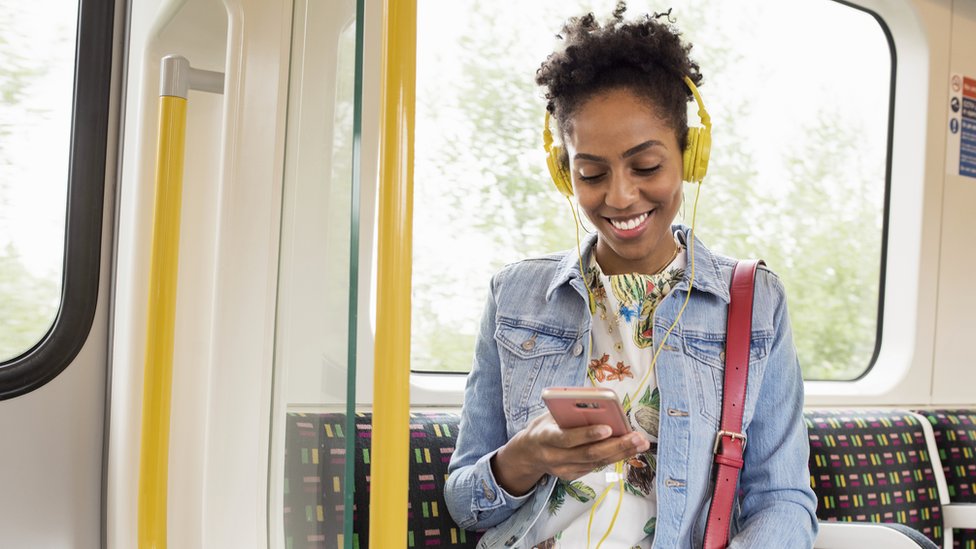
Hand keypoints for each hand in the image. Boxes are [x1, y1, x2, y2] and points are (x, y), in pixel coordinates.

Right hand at [490, 412, 649, 495]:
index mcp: (545, 437)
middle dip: (616, 445)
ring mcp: (563, 470)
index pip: (568, 439)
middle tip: (637, 437)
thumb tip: (598, 404)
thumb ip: (568, 411)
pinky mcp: (571, 476)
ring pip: (596, 463)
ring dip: (621, 453)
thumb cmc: (543, 427)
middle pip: (589, 454)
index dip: (588, 434)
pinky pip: (595, 467)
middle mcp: (553, 457)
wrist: (527, 453)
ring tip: (640, 443)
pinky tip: (628, 450)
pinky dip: (613, 457)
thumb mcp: (549, 415)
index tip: (608, 427)